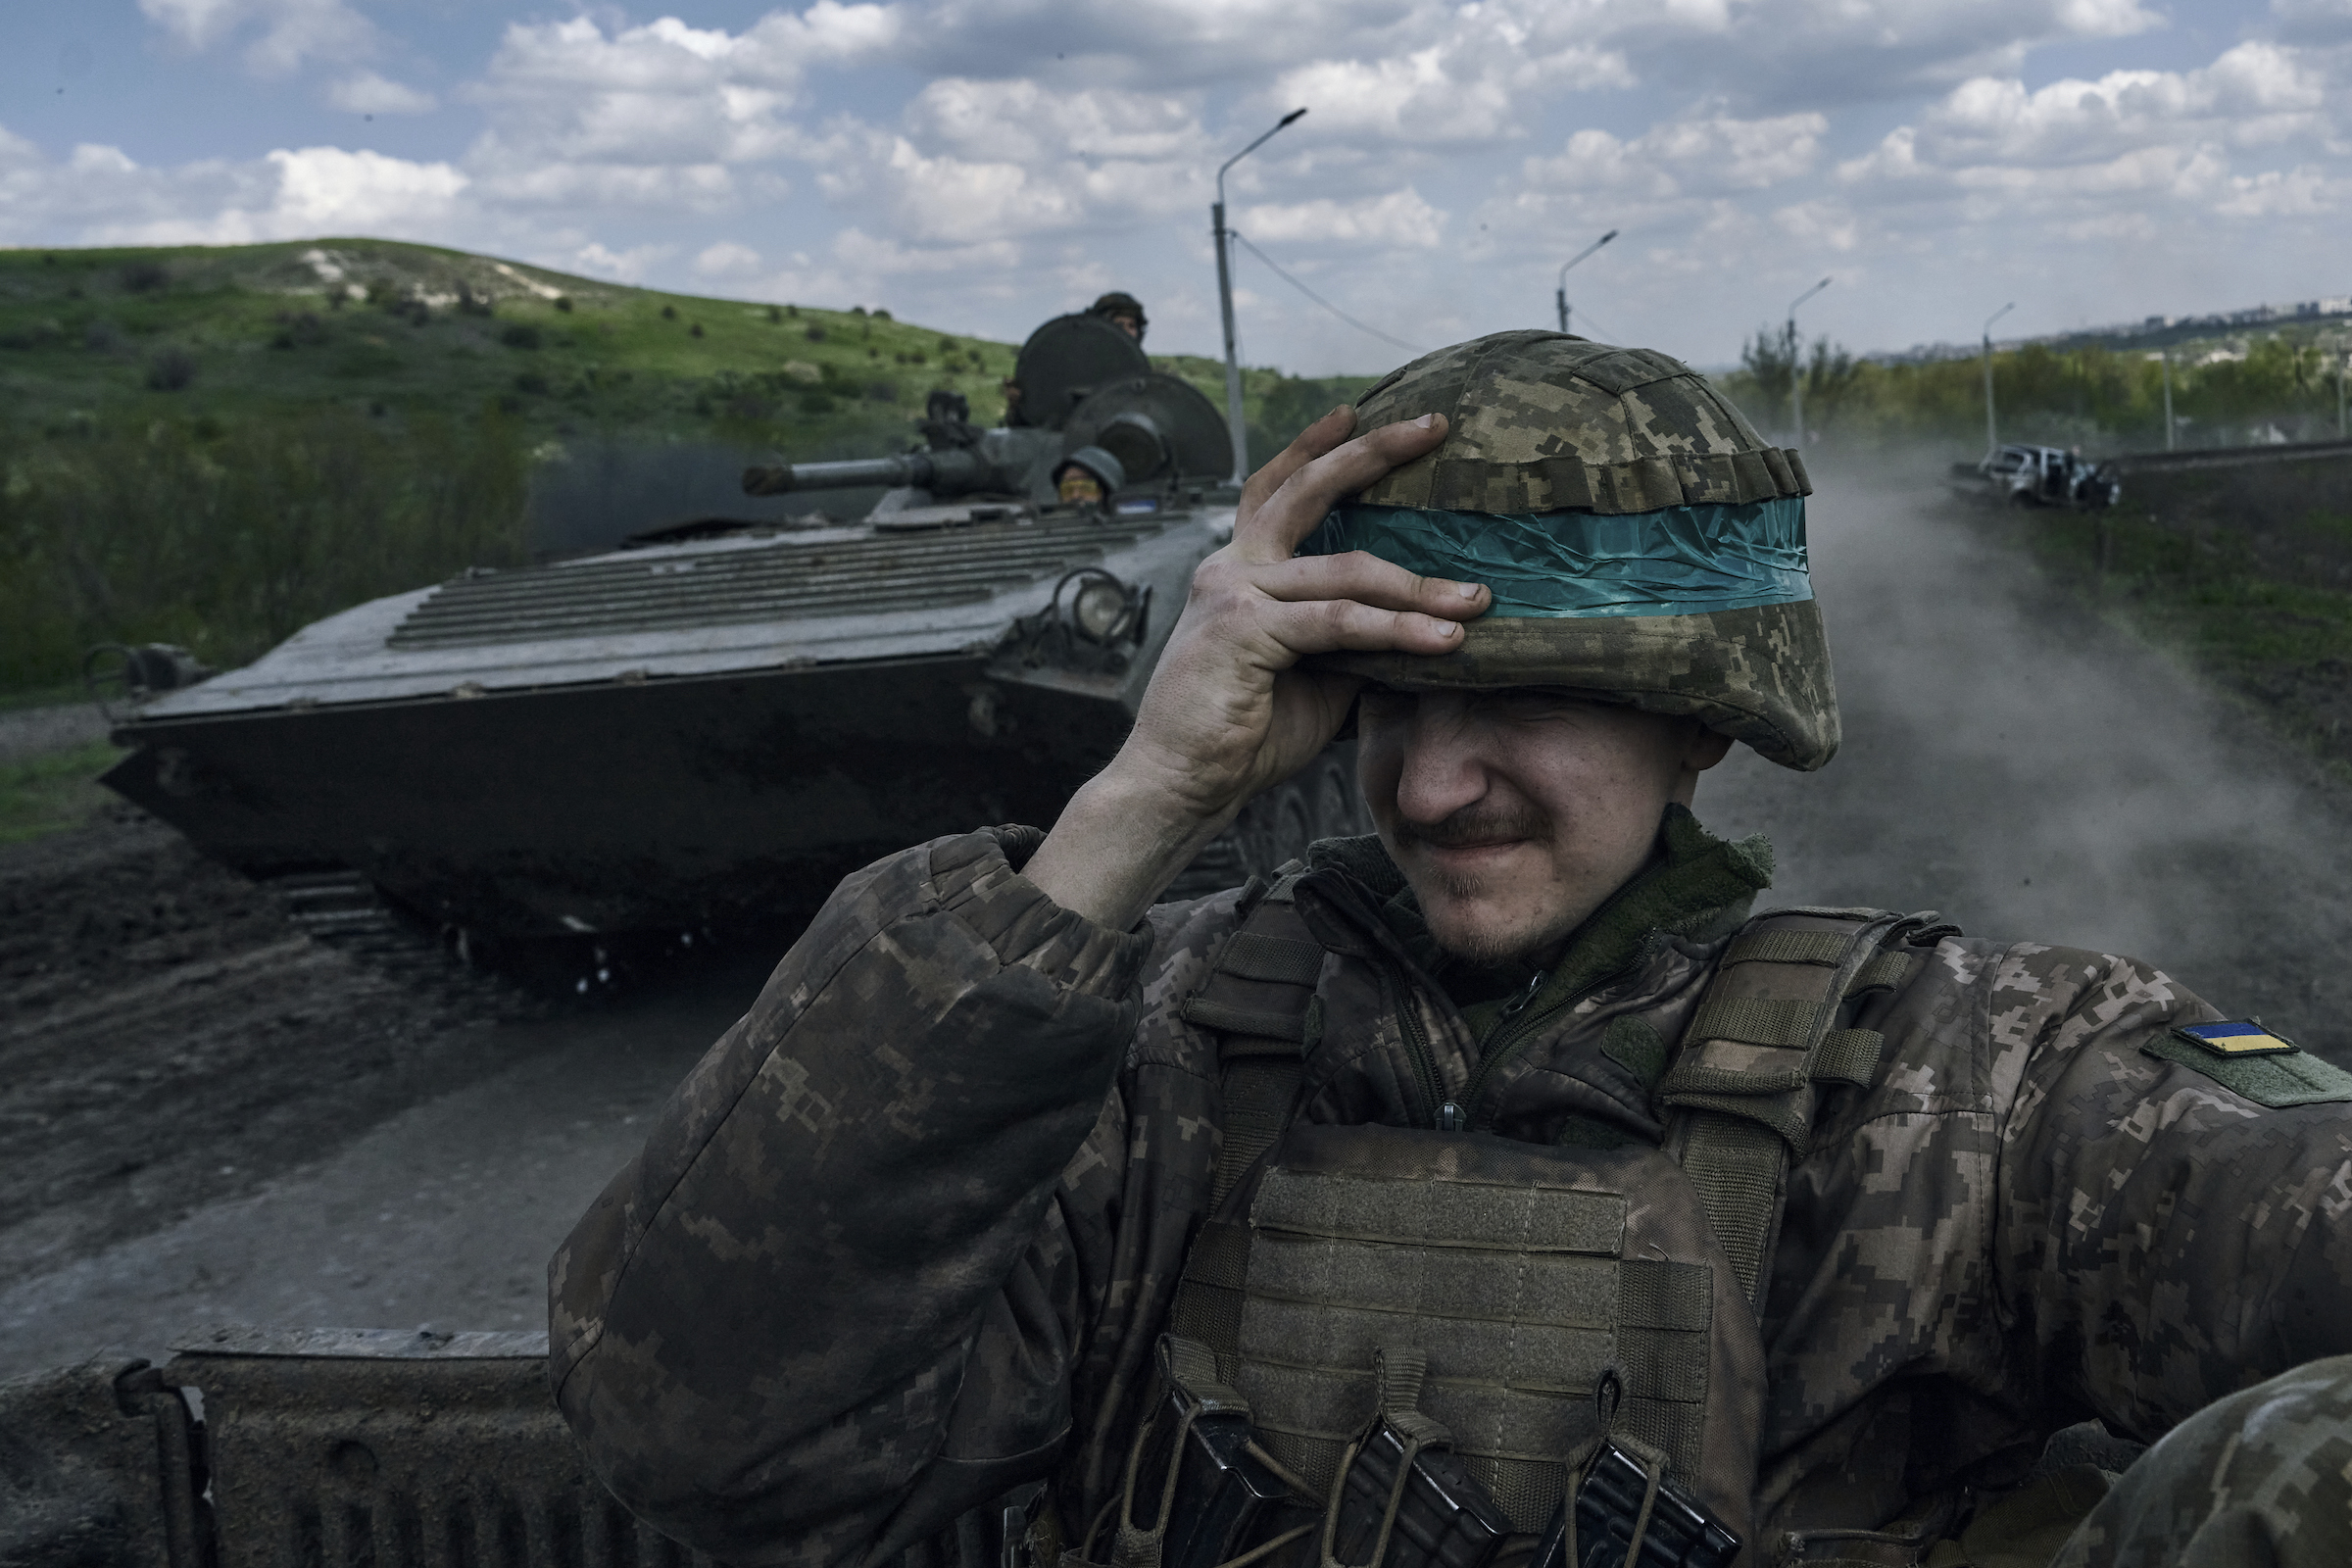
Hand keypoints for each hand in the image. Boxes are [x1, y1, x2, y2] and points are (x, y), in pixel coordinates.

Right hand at [1023, 406, 1489, 927]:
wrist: (1182, 782)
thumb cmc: (1243, 731)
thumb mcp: (1311, 672)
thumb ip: (1350, 636)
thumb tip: (1418, 621)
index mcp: (1239, 570)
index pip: (1276, 488)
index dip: (1315, 447)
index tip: (1357, 412)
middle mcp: (1230, 566)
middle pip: (1306, 489)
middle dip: (1373, 451)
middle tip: (1432, 427)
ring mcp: (1233, 592)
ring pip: (1345, 571)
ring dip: (1417, 587)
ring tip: (1474, 600)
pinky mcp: (1244, 630)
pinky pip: (1338, 622)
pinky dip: (1396, 629)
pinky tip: (1443, 640)